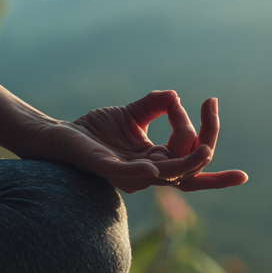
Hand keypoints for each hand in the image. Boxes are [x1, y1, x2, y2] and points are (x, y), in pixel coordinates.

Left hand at [20, 91, 248, 193]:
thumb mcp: (131, 114)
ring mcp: (128, 173)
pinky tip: (154, 170)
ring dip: (188, 162)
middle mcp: (147, 172)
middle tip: (212, 108)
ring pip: (169, 175)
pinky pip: (128, 176)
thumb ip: (155, 105)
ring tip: (205, 149)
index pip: (193, 155)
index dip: (205, 129)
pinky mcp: (105, 168)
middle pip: (190, 167)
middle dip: (209, 142)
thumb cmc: (95, 130)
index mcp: (156, 160)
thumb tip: (175, 96)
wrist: (59, 135)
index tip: (209, 101)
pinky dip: (143, 174)